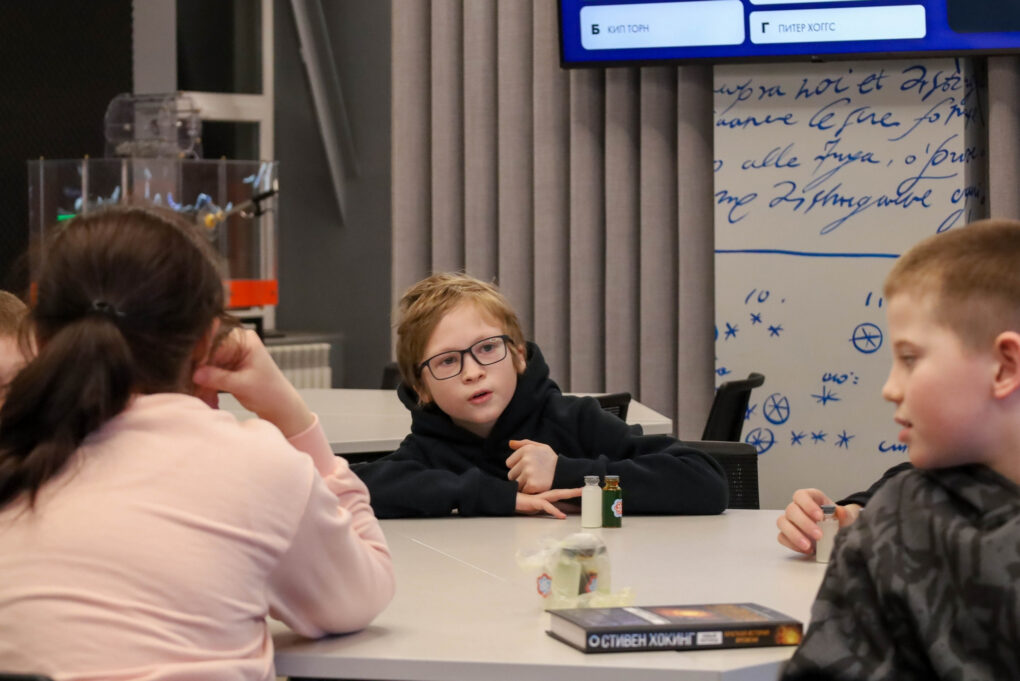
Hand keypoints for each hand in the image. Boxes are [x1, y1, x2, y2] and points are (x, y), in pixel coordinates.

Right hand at [192, 328, 313, 437]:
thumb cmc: (270, 392)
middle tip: (191, 383)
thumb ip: (219, 378)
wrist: (278, 405)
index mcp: (244, 340)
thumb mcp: (243, 385)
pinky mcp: (225, 366)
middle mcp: (236, 343)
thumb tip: (196, 373)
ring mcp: (230, 354)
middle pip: (208, 351)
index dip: (201, 355)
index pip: (216, 342)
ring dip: (200, 378)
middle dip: (199, 368)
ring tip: (198, 392)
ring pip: (205, 362)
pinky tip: (203, 394)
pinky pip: (208, 371)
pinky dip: (204, 383)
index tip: (191, 368)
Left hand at [506, 439, 557, 493]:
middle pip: (511, 474)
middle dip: (518, 477)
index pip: (509, 463)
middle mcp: (526, 460)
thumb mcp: (540, 447)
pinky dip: (529, 491)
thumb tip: (510, 443)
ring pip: (516, 483)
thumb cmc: (551, 460)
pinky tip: (537, 487)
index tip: (527, 468)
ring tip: (534, 481)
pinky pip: (523, 490)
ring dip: (523, 485)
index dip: (517, 467)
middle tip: (531, 476)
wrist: (565, 473)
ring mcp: (529, 472)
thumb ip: (524, 444)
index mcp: (526, 450)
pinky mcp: (532, 484)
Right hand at [515, 488, 581, 518]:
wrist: (506, 499)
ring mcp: (540, 498)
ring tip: (580, 492)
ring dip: (569, 493)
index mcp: (545, 496)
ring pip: (558, 494)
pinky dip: (554, 511)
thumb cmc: (518, 502)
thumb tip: (554, 511)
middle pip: (562, 492)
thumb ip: (543, 506)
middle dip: (574, 490)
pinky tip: (562, 516)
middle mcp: (544, 495)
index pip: (561, 494)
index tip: (583, 493)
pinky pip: (546, 506)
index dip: (571, 494)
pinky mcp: (535, 502)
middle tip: (586, 488)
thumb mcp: (533, 506)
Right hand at [776, 488, 860, 553]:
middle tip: (819, 535)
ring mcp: (790, 520)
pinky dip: (792, 544)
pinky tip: (807, 549)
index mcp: (810, 498)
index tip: (819, 516)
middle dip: (804, 524)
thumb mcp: (847, 516)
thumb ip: (845, 513)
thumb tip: (840, 512)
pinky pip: (782, 537)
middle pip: (791, 510)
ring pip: (782, 523)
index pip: (801, 496)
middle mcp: (797, 507)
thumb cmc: (838, 520)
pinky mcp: (787, 533)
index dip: (808, 505)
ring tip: (808, 546)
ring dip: (794, 535)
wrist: (835, 531)